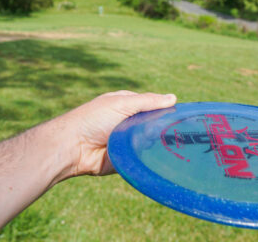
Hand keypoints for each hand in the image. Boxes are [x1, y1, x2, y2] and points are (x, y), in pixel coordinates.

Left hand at [60, 91, 176, 176]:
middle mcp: (128, 123)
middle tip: (179, 133)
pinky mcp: (126, 159)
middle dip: (163, 129)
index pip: (153, 106)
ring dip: (156, 143)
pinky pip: (143, 159)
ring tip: (170, 145)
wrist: (73, 147)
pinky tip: (162, 159)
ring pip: (151, 143)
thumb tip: (174, 98)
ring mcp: (128, 142)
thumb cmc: (93, 119)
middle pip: (154, 125)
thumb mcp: (121, 104)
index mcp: (127, 106)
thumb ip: (147, 101)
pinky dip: (149, 158)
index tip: (184, 116)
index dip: (166, 110)